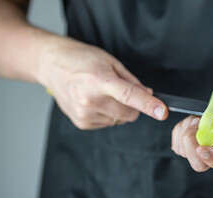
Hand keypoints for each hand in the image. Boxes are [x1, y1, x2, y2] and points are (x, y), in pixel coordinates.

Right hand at [36, 37, 167, 129]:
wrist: (50, 65)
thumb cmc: (80, 59)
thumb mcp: (110, 62)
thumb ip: (131, 81)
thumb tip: (148, 94)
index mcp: (100, 80)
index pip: (129, 95)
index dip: (148, 104)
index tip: (162, 111)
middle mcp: (91, 100)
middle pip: (129, 114)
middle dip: (134, 106)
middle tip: (123, 92)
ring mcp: (85, 114)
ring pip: (119, 120)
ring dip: (119, 110)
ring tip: (102, 93)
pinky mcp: (81, 123)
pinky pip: (108, 123)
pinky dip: (107, 114)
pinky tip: (95, 101)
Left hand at [171, 75, 212, 171]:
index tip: (203, 148)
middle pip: (201, 163)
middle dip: (191, 146)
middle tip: (196, 122)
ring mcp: (208, 142)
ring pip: (187, 152)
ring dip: (184, 133)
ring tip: (197, 116)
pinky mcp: (196, 135)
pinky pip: (179, 141)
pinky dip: (180, 129)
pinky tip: (191, 118)